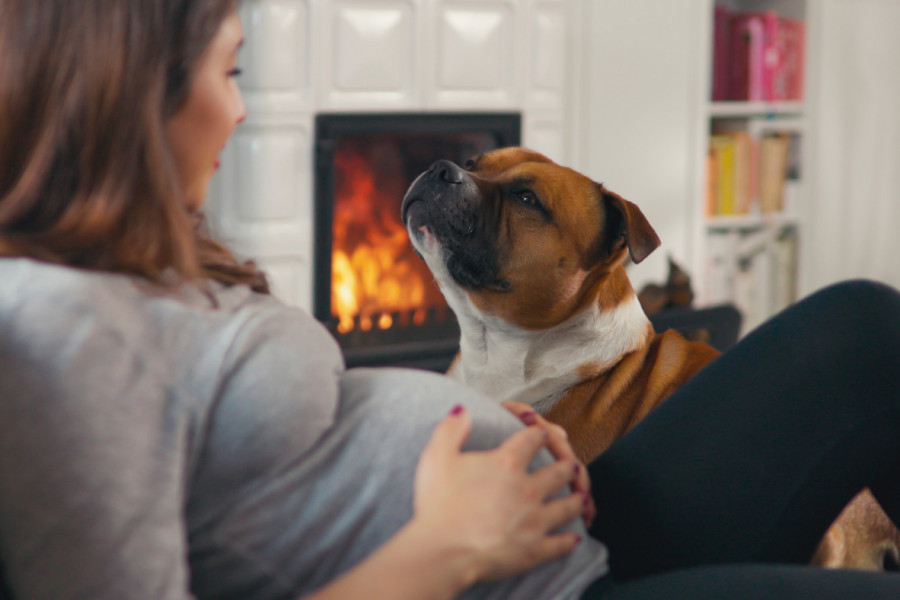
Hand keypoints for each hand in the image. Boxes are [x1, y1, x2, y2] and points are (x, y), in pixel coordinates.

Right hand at [411, 405, 583, 583]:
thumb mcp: (436, 456)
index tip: (542, 433)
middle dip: (567, 465)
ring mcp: (535, 520)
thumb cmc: (437, 504)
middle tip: (571, 464)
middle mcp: (528, 488)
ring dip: (576, 499)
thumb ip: (451, 428)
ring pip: (567, 505)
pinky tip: (574, 538)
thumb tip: (462, 409)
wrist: (442, 552)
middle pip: (559, 471)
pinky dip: (569, 540)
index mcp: (507, 463)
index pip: (532, 439)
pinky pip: (560, 543)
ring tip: (580, 496)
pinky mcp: (535, 549)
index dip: (539, 433)